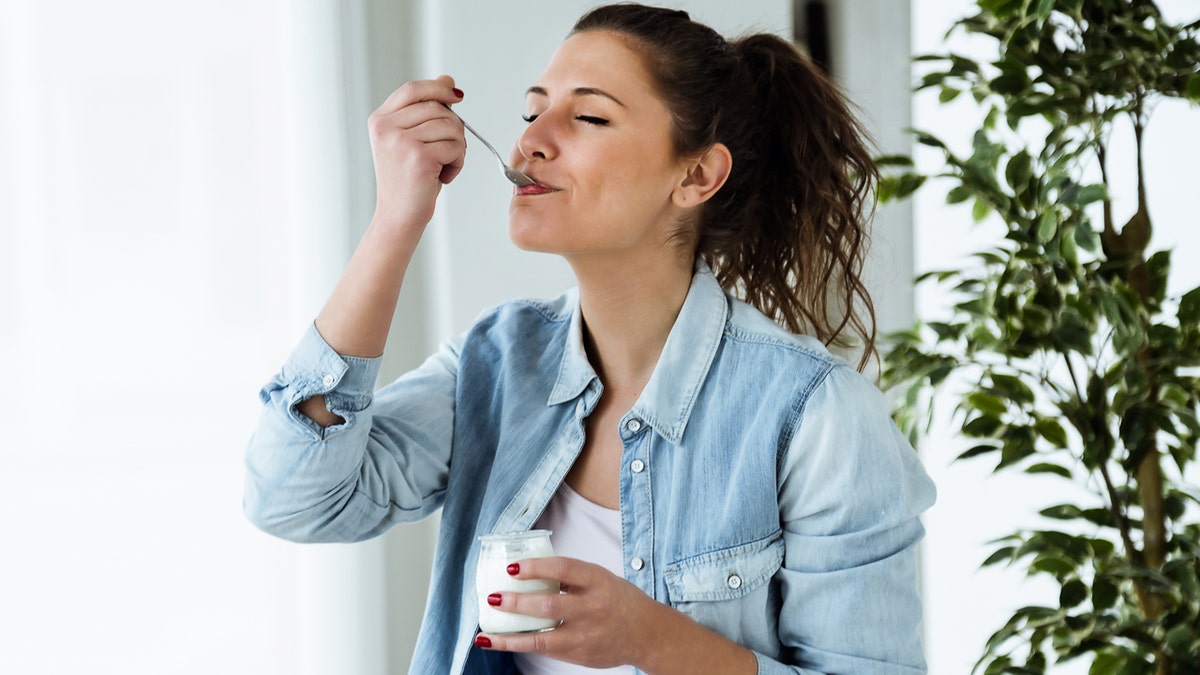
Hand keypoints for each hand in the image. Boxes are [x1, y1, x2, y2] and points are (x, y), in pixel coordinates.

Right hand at [366, 76, 465, 230]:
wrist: (399, 216)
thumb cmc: (407, 180)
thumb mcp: (412, 139)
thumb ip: (425, 110)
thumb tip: (447, 80)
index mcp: (380, 120)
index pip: (412, 89)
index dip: (437, 89)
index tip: (456, 96)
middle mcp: (386, 127)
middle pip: (437, 108)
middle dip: (453, 129)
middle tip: (447, 152)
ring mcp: (401, 141)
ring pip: (451, 127)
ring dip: (457, 148)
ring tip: (442, 166)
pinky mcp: (419, 157)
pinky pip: (455, 147)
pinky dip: (458, 163)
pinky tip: (443, 176)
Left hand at [476, 556, 655, 668]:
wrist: (647, 634)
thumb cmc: (618, 600)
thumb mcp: (601, 579)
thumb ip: (571, 577)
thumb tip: (530, 570)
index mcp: (598, 581)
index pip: (563, 569)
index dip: (535, 567)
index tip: (512, 567)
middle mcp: (592, 608)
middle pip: (549, 606)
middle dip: (517, 603)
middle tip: (494, 597)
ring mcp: (586, 635)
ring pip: (542, 637)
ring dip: (511, 637)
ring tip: (486, 634)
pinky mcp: (580, 655)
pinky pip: (546, 649)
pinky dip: (522, 646)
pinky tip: (503, 642)